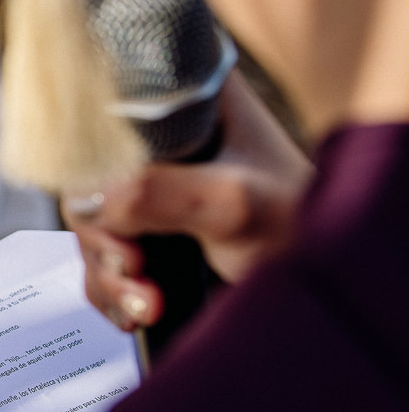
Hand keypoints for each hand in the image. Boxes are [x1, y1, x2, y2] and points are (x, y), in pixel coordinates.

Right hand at [61, 70, 312, 330]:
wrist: (327, 281)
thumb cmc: (302, 225)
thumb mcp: (233, 204)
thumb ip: (157, 193)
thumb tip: (85, 203)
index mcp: (184, 103)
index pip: (102, 122)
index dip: (92, 174)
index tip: (116, 221)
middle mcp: (163, 141)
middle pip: (89, 184)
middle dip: (105, 241)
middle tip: (134, 269)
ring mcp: (156, 189)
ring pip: (94, 229)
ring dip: (110, 275)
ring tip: (145, 302)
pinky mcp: (152, 231)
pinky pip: (106, 260)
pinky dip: (113, 291)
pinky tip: (138, 308)